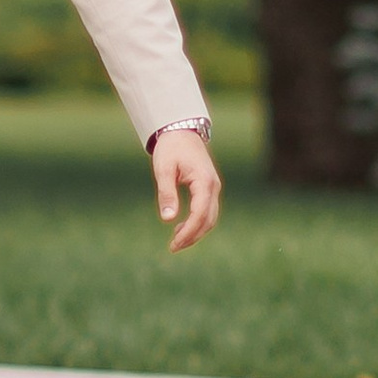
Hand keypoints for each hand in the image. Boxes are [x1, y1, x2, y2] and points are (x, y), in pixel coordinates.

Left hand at [152, 126, 221, 251]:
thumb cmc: (171, 148)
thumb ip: (167, 194)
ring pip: (210, 217)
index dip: (189, 232)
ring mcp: (213, 187)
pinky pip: (207, 210)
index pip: (200, 214)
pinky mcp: (209, 188)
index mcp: (204, 182)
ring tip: (176, 241)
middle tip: (173, 247)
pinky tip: (181, 227)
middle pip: (208, 220)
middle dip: (193, 236)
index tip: (174, 244)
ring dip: (196, 231)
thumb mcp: (164, 170)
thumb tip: (168, 219)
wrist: (181, 131)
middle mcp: (213, 186)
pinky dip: (197, 222)